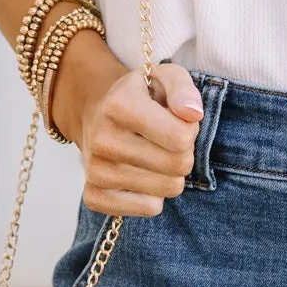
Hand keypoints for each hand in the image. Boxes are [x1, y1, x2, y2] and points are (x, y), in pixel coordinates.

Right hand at [65, 46, 202, 214]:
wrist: (96, 113)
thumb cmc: (141, 97)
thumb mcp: (166, 77)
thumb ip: (184, 89)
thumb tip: (192, 114)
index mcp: (118, 106)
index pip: (181, 138)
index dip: (189, 129)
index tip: (176, 120)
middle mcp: (102, 140)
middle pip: (178, 165)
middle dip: (183, 152)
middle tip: (167, 139)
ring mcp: (95, 171)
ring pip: (168, 188)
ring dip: (170, 173)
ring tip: (153, 153)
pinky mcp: (94, 197)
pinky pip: (150, 208)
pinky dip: (154, 194)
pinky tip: (141, 173)